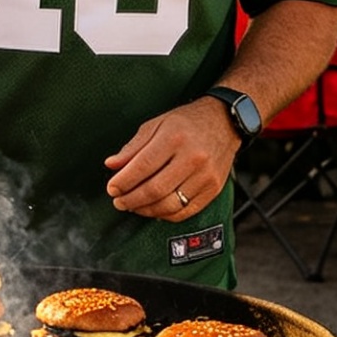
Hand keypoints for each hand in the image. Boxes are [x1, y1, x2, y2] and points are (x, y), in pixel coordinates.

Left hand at [103, 98, 239, 221]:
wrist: (224, 122)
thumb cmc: (186, 123)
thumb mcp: (156, 124)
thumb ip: (133, 147)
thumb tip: (111, 165)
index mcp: (174, 137)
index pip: (143, 166)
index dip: (123, 181)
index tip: (111, 189)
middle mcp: (193, 157)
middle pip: (155, 189)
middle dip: (131, 199)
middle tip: (119, 201)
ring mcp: (205, 175)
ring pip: (170, 204)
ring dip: (146, 210)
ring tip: (133, 206)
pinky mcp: (213, 188)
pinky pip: (186, 211)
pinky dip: (166, 214)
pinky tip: (154, 209)